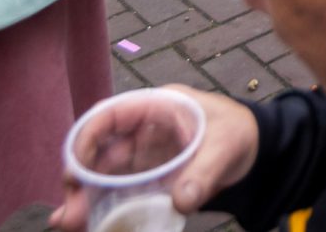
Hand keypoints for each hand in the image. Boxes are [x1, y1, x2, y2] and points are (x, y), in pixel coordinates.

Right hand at [51, 90, 260, 227]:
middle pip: (100, 151)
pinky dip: (103, 206)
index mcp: (157, 106)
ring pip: (104, 174)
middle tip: (70, 214)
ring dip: (86, 197)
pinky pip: (120, 191)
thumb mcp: (227, 148)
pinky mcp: (148, 178)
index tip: (74, 170)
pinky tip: (90, 224)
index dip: (86, 139)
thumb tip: (181, 201)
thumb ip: (204, 172)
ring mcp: (143, 155)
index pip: (110, 115)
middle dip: (80, 180)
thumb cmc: (239, 134)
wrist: (256, 151)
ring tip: (70, 223)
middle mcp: (142, 129)